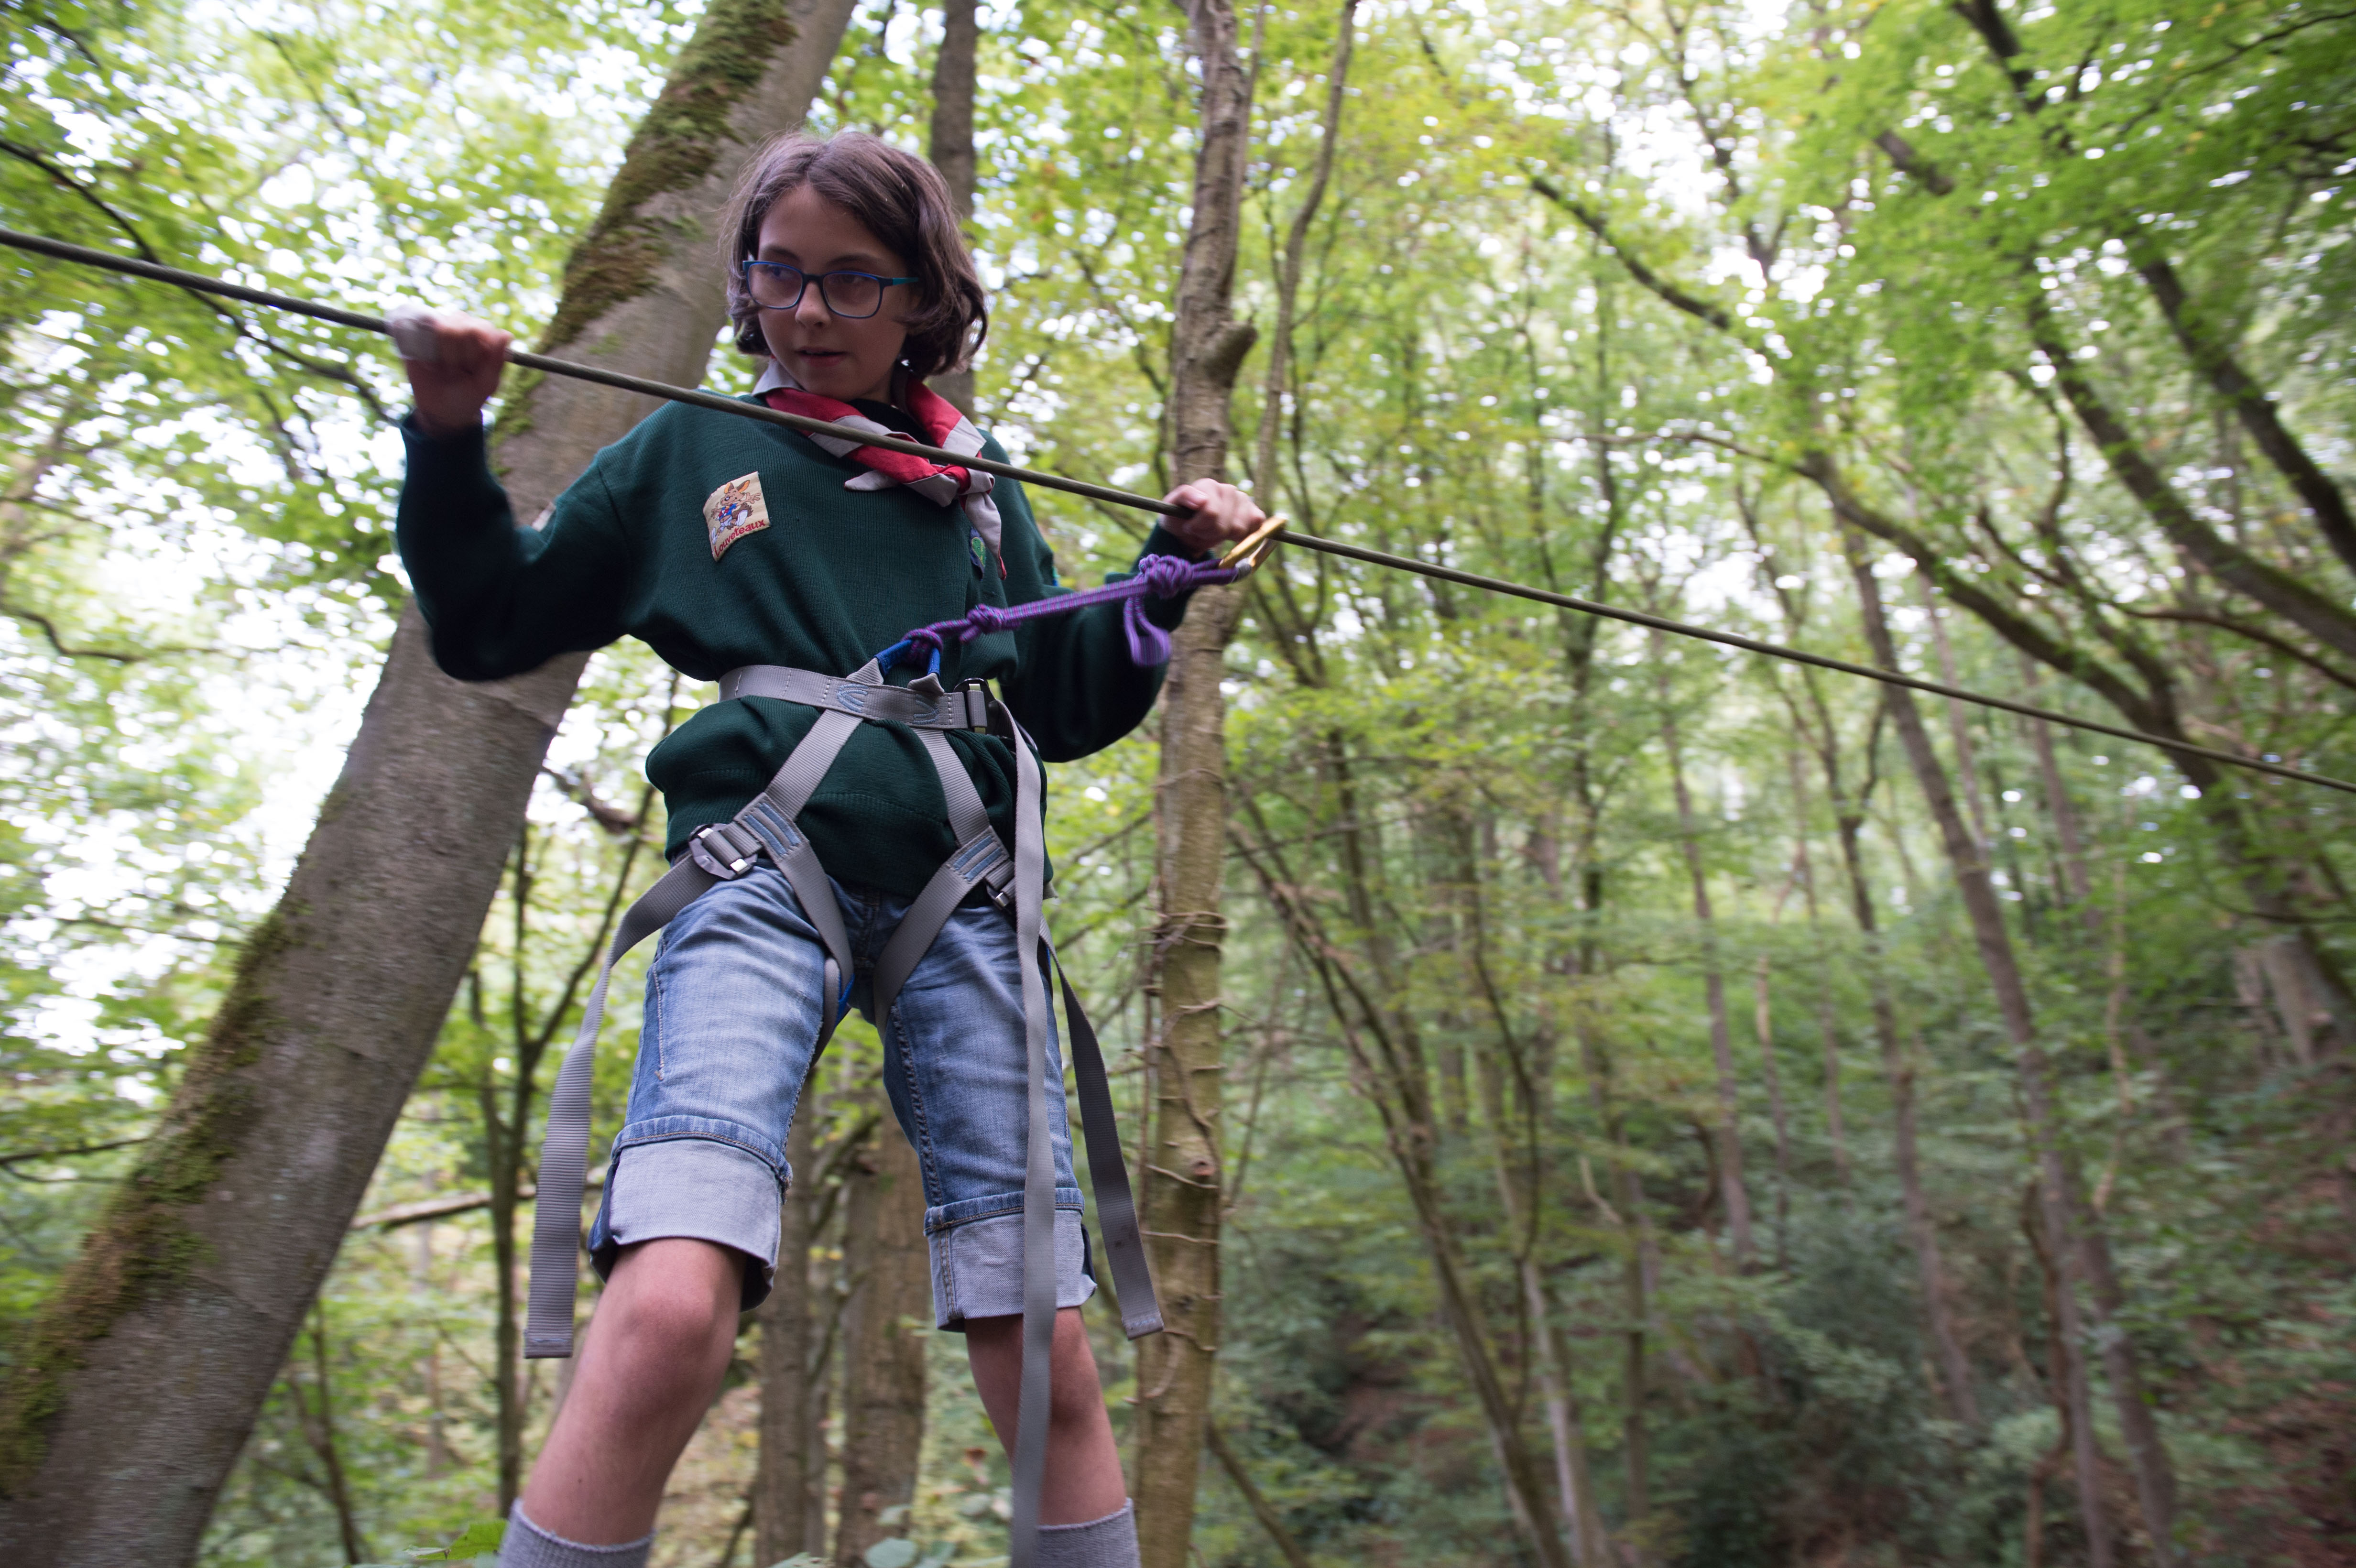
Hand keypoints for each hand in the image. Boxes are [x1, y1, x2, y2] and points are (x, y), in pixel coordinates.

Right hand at [400, 308, 511, 438]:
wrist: (440, 409)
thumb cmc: (468, 394)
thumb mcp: (486, 383)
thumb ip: (496, 359)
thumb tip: (506, 334)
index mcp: (483, 336)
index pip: (480, 328)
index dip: (474, 352)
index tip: (472, 370)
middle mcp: (461, 327)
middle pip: (459, 325)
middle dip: (457, 355)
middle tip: (455, 372)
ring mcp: (438, 328)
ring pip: (439, 326)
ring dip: (439, 353)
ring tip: (441, 368)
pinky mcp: (417, 335)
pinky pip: (415, 327)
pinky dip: (420, 346)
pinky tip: (426, 363)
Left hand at [1159, 479, 1264, 556]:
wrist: (1189, 531)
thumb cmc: (1180, 519)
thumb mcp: (1172, 508)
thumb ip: (1185, 496)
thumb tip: (1202, 499)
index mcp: (1208, 485)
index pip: (1211, 512)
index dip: (1199, 526)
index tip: (1190, 527)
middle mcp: (1228, 490)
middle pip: (1225, 523)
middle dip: (1210, 533)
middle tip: (1201, 531)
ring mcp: (1243, 500)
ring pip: (1240, 527)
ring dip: (1225, 536)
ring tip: (1213, 531)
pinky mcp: (1254, 513)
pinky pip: (1257, 525)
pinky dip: (1245, 535)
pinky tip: (1231, 533)